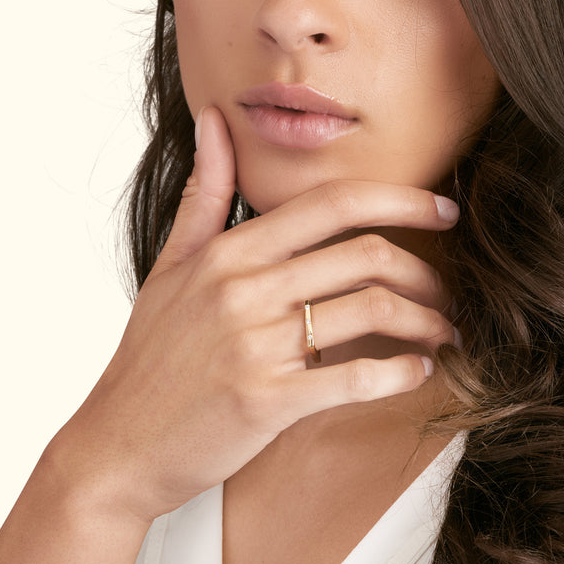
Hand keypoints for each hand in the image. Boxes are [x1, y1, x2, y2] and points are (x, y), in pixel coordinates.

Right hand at [55, 107, 459, 524]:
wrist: (118, 444)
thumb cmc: (151, 354)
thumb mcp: (171, 264)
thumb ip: (203, 191)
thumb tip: (213, 120)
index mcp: (231, 251)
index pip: (334, 203)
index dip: (401, 199)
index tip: (443, 209)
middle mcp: (246, 289)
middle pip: (366, 254)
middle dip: (425, 269)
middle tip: (446, 287)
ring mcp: (257, 345)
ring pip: (372, 311)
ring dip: (425, 321)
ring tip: (441, 332)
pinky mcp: (267, 401)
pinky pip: (355, 378)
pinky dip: (400, 373)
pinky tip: (416, 372)